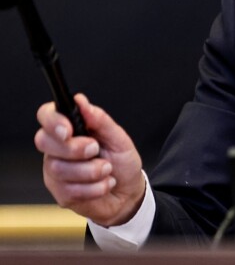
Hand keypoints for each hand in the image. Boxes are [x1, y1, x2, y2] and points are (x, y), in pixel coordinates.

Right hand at [34, 93, 145, 226]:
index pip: (46, 115)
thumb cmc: (122, 162)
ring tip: (106, 169)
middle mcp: (57, 149)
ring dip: (91, 170)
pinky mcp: (60, 194)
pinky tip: (104, 184)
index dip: (52, 121)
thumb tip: (81, 101)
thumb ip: (99, 119)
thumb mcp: (118, 137)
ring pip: (59, 168)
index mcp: (71, 130)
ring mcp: (55, 172)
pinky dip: (94, 187)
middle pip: (44, 142)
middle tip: (95, 150)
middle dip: (73, 148)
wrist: (128, 192)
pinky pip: (70, 190)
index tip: (69, 129)